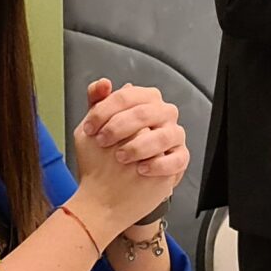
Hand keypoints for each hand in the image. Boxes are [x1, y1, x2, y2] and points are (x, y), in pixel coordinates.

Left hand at [71, 78, 188, 238]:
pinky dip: (158, 165)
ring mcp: (174, 135)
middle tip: (102, 142)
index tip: (89, 129)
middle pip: (144, 112)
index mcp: (144, 100)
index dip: (104, 111)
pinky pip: (177, 159)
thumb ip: (97, 102)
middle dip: (119, 127)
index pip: (126, 96)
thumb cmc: (108, 151)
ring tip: (121, 157)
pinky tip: (141, 169)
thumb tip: (103, 83)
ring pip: (163, 135)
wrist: (116, 186)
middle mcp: (163, 114)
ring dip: (138, 146)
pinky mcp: (180, 158)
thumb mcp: (97, 126)